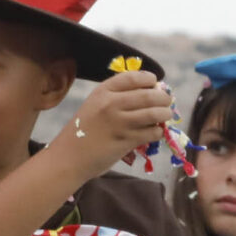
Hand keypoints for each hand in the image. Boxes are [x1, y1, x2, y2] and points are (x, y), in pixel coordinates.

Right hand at [56, 70, 174, 170]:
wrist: (68, 157)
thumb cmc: (82, 131)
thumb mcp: (94, 106)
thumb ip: (116, 98)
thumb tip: (149, 93)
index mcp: (103, 91)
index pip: (134, 77)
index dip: (149, 79)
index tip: (155, 83)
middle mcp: (112, 104)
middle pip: (149, 94)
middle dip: (164, 97)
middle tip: (167, 101)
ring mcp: (120, 122)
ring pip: (155, 113)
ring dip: (165, 114)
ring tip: (165, 116)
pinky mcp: (126, 141)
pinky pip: (152, 132)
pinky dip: (158, 132)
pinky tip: (154, 133)